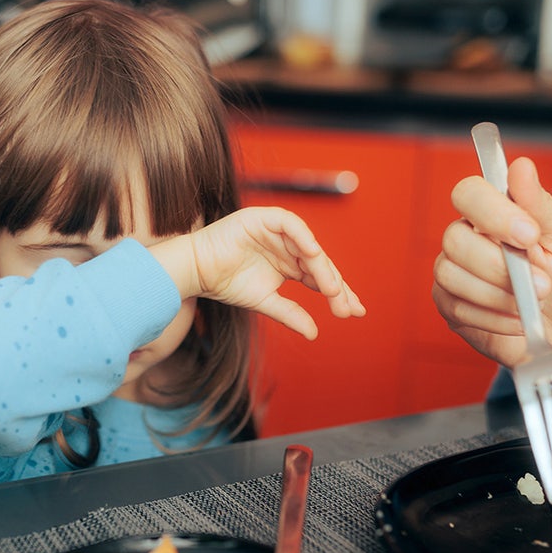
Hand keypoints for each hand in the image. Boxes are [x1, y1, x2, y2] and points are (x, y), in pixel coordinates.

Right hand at [151, 207, 364, 339]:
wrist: (197, 270)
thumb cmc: (225, 283)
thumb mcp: (265, 302)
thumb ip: (290, 314)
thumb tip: (314, 334)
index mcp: (290, 264)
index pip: (321, 277)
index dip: (338, 292)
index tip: (354, 311)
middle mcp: (288, 246)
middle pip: (320, 263)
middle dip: (335, 286)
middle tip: (346, 307)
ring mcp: (278, 231)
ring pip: (309, 246)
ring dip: (322, 267)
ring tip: (332, 290)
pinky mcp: (265, 218)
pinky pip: (290, 224)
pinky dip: (303, 237)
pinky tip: (314, 256)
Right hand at [432, 157, 551, 368]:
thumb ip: (541, 204)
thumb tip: (521, 166)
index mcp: (497, 214)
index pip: (469, 193)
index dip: (492, 212)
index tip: (529, 235)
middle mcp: (470, 239)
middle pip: (453, 237)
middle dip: (498, 266)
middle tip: (540, 284)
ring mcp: (456, 274)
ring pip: (451, 275)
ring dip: (499, 295)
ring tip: (532, 304)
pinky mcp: (452, 308)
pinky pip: (457, 308)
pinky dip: (494, 318)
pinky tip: (516, 319)